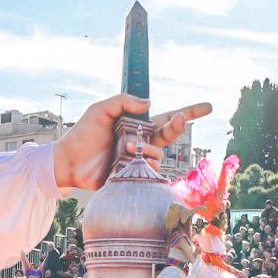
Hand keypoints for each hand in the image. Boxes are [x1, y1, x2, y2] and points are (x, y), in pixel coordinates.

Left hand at [52, 93, 210, 189]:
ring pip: (158, 154)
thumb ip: (123, 101)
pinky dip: (141, 164)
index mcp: (137, 125)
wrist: (69, 162)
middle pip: (169, 134)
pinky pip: (148, 171)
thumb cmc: (83, 135)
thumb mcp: (100, 110)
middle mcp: (142, 142)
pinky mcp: (133, 176)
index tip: (208, 107)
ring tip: (126, 146)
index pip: (167, 117)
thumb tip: (150, 103)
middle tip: (178, 120)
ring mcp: (138, 160)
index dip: (188, 113)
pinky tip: (126, 160)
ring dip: (146, 148)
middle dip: (177, 126)